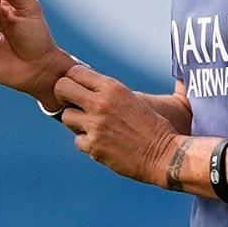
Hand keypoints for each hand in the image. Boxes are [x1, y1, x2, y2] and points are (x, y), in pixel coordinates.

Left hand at [55, 65, 191, 186]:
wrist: (166, 154)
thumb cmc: (152, 127)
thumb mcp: (132, 99)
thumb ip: (108, 94)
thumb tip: (86, 90)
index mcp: (112, 87)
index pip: (75, 72)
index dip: (72, 79)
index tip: (77, 88)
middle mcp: (101, 103)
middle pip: (61, 88)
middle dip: (63, 96)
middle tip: (73, 104)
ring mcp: (95, 125)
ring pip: (66, 117)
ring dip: (76, 122)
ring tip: (93, 127)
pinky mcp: (94, 146)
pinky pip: (78, 140)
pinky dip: (88, 143)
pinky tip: (104, 144)